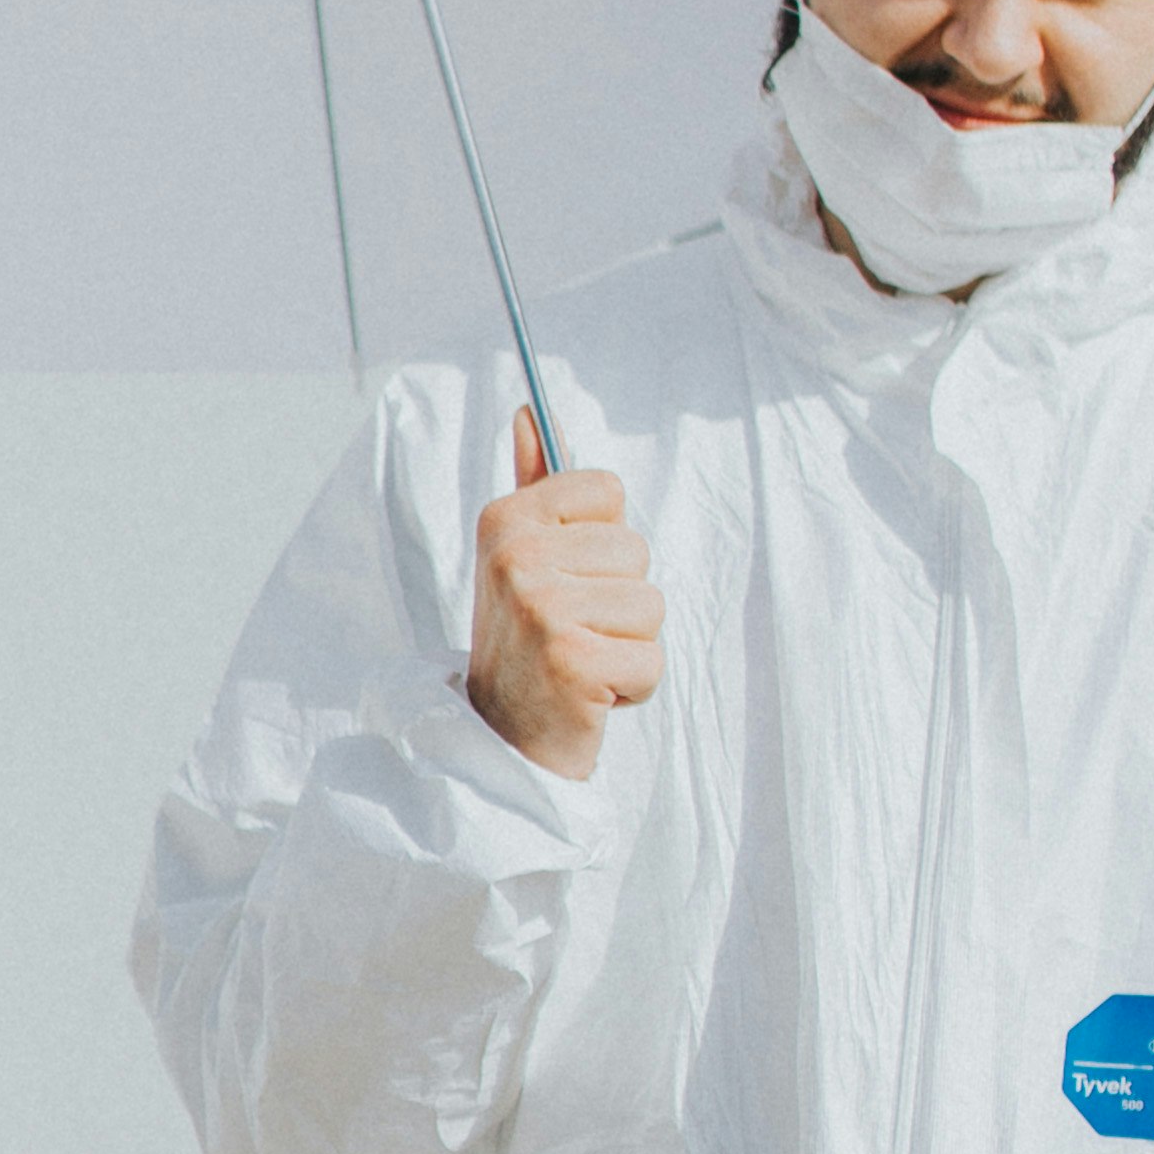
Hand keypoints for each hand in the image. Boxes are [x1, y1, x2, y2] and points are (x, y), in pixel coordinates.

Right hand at [467, 408, 663, 780]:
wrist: (500, 741)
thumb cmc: (524, 644)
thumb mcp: (517, 558)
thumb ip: (535, 485)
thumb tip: (532, 412)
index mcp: (505, 520)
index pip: (608, 491)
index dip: (602, 544)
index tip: (565, 579)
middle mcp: (516, 557)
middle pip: (636, 549)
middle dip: (620, 601)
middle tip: (571, 632)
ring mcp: (541, 607)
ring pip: (650, 605)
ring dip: (629, 645)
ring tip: (582, 662)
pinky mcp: (572, 660)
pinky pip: (652, 659)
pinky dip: (633, 687)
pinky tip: (591, 694)